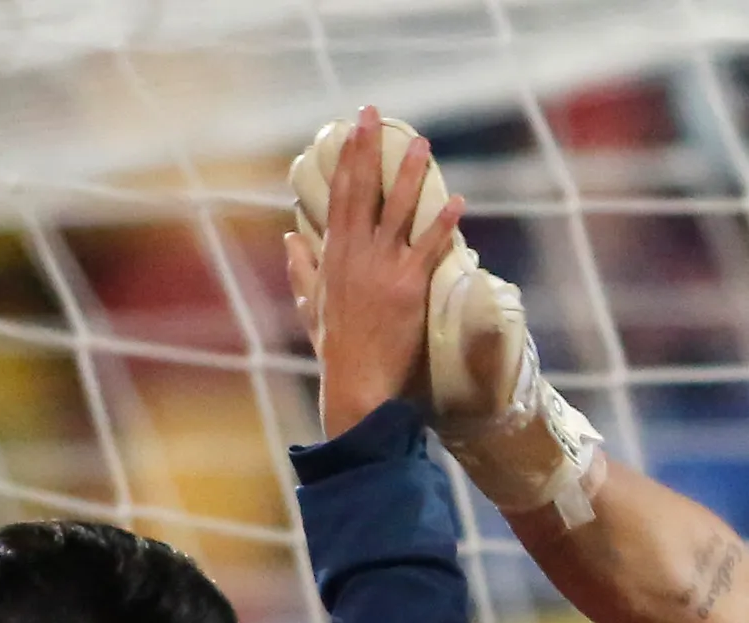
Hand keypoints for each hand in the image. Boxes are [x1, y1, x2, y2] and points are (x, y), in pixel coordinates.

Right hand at [281, 105, 464, 437]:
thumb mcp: (308, 304)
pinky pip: (429, 247)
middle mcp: (356, 254)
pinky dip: (443, 223)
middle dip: (370, 150)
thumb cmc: (335, 347)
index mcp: (333, 254)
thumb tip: (290, 235)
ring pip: (398, 211)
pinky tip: (458, 200)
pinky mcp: (408, 287)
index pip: (339, 195)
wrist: (355, 382)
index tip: (354, 128)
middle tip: (377, 115)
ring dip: (411, 176)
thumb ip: (300, 267)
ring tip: (424, 145)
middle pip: (363, 191)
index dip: (348, 158)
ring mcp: (382, 268)